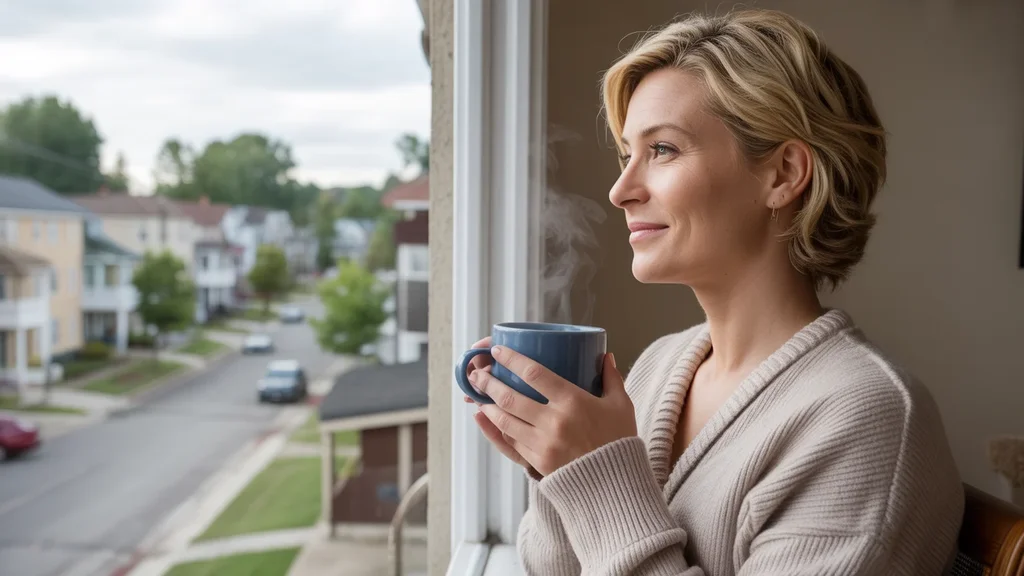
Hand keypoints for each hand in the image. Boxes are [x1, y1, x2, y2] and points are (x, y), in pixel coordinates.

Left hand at [469, 345, 636, 475]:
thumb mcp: (621, 406)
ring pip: (504, 420)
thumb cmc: (619, 441)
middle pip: (511, 397)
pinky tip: (487, 419)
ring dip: (487, 406)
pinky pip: (510, 441)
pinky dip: (496, 429)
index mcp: (573, 401)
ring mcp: (543, 443)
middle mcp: (553, 421)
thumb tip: (604, 356)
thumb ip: (611, 378)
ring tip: (477, 395)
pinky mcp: (537, 461)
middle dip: (489, 383)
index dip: (512, 360)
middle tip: (477, 373)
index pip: (534, 373)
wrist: (617, 485)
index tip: (498, 351)